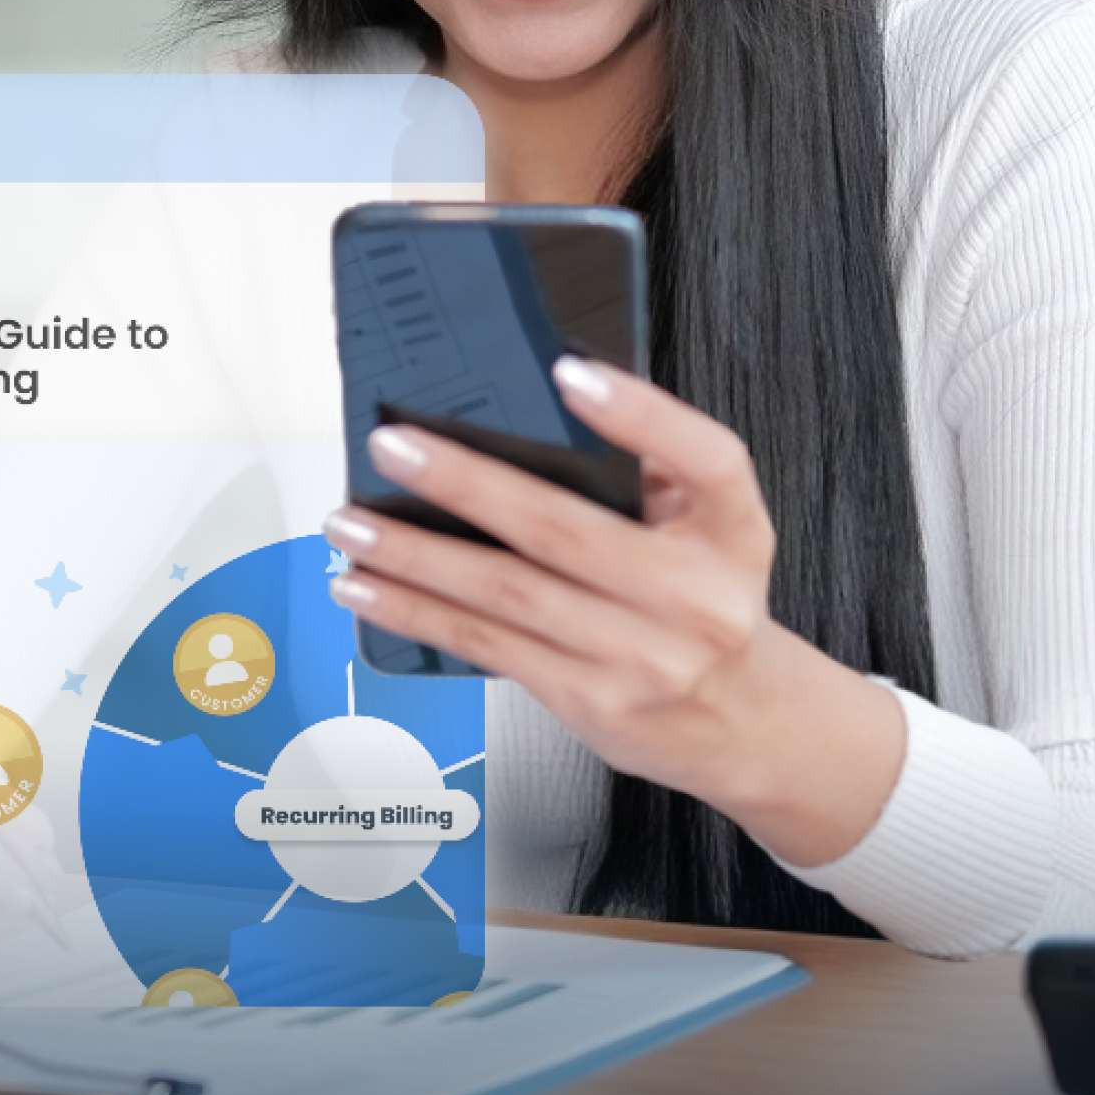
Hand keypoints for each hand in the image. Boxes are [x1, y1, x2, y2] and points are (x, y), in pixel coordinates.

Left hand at [324, 354, 902, 865]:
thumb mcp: (713, 527)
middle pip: (565, 530)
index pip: (705, 459)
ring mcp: (639, 655)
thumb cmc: (707, 602)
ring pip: (508, 595)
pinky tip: (368, 587)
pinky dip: (418, 613)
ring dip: (415, 557)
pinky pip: (488, 646)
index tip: (567, 372)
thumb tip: (534, 408)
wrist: (743, 723)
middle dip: (466, 484)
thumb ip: (648, 470)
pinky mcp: (588, 700)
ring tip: (352, 525)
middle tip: (394, 446)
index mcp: (730, 529)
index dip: (639, 412)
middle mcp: (694, 595)